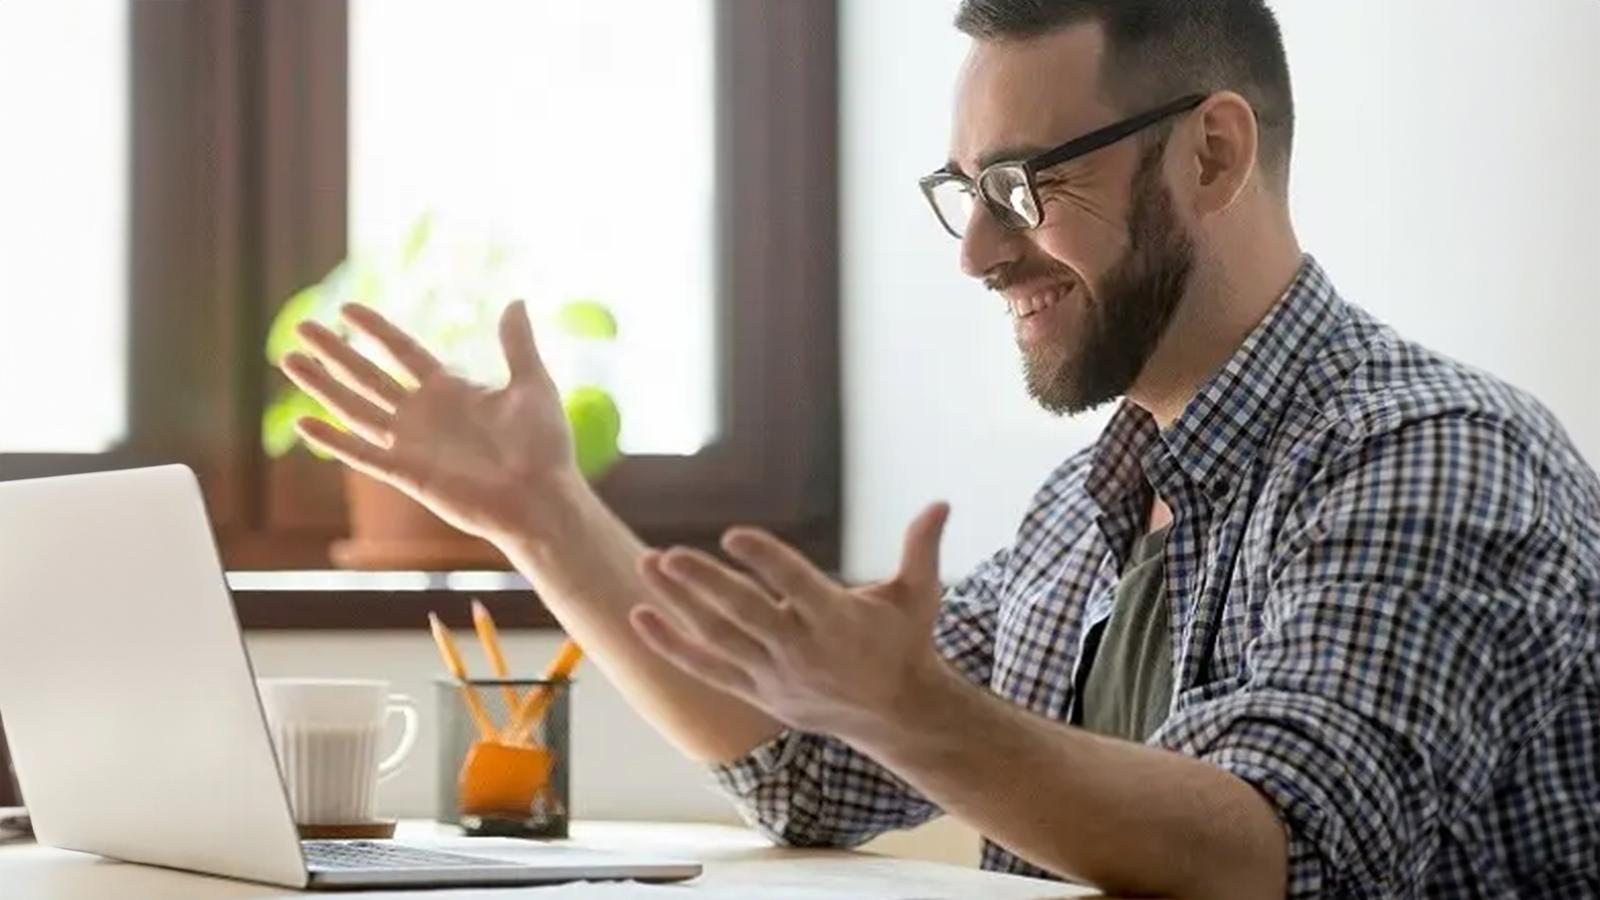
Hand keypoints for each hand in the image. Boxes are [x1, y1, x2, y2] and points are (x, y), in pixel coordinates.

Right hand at [277, 301, 580, 544]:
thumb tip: (516, 300)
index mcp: (451, 390)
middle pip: (368, 375)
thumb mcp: (532, 385)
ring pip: (355, 408)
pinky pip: (363, 454)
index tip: (347, 308)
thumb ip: (517, 344)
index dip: (376, 330)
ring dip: (322, 386)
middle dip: (334, 352)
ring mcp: (412, 444)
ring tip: (288, 360)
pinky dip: (334, 440)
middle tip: (301, 327)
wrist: (542, 497)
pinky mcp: (407, 474)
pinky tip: (305, 422)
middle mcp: (424, 414)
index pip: (403, 351)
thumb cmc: (544, 446)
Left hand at [629, 503, 951, 737]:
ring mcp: (775, 674)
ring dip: (678, 604)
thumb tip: (942, 502)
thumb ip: (922, 547)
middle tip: (668, 555)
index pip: (795, 585)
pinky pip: (707, 668)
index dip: (765, 559)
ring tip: (646, 565)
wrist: (897, 715)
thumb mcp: (920, 595)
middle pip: (745, 614)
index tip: (734, 533)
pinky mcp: (758, 690)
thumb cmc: (905, 643)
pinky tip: (641, 619)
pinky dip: (672, 645)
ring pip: (718, 637)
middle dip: (704, 585)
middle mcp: (801, 649)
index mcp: (837, 619)